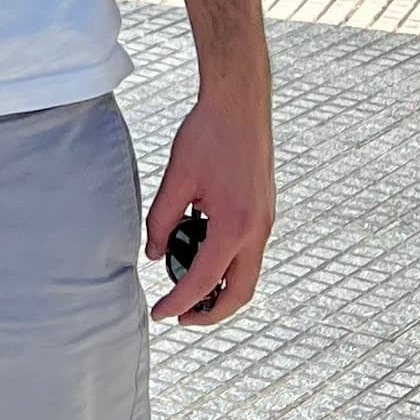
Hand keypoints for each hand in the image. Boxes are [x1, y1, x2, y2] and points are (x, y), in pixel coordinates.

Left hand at [143, 81, 272, 325]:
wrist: (240, 103)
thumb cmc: (208, 134)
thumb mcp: (176, 180)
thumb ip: (161, 221)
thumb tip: (153, 254)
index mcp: (233, 227)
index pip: (203, 282)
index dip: (179, 304)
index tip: (161, 314)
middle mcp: (257, 230)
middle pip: (240, 293)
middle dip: (211, 313)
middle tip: (181, 316)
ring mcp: (266, 222)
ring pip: (249, 275)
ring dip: (223, 291)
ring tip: (191, 292)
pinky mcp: (266, 211)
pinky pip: (251, 254)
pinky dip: (230, 267)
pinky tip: (203, 258)